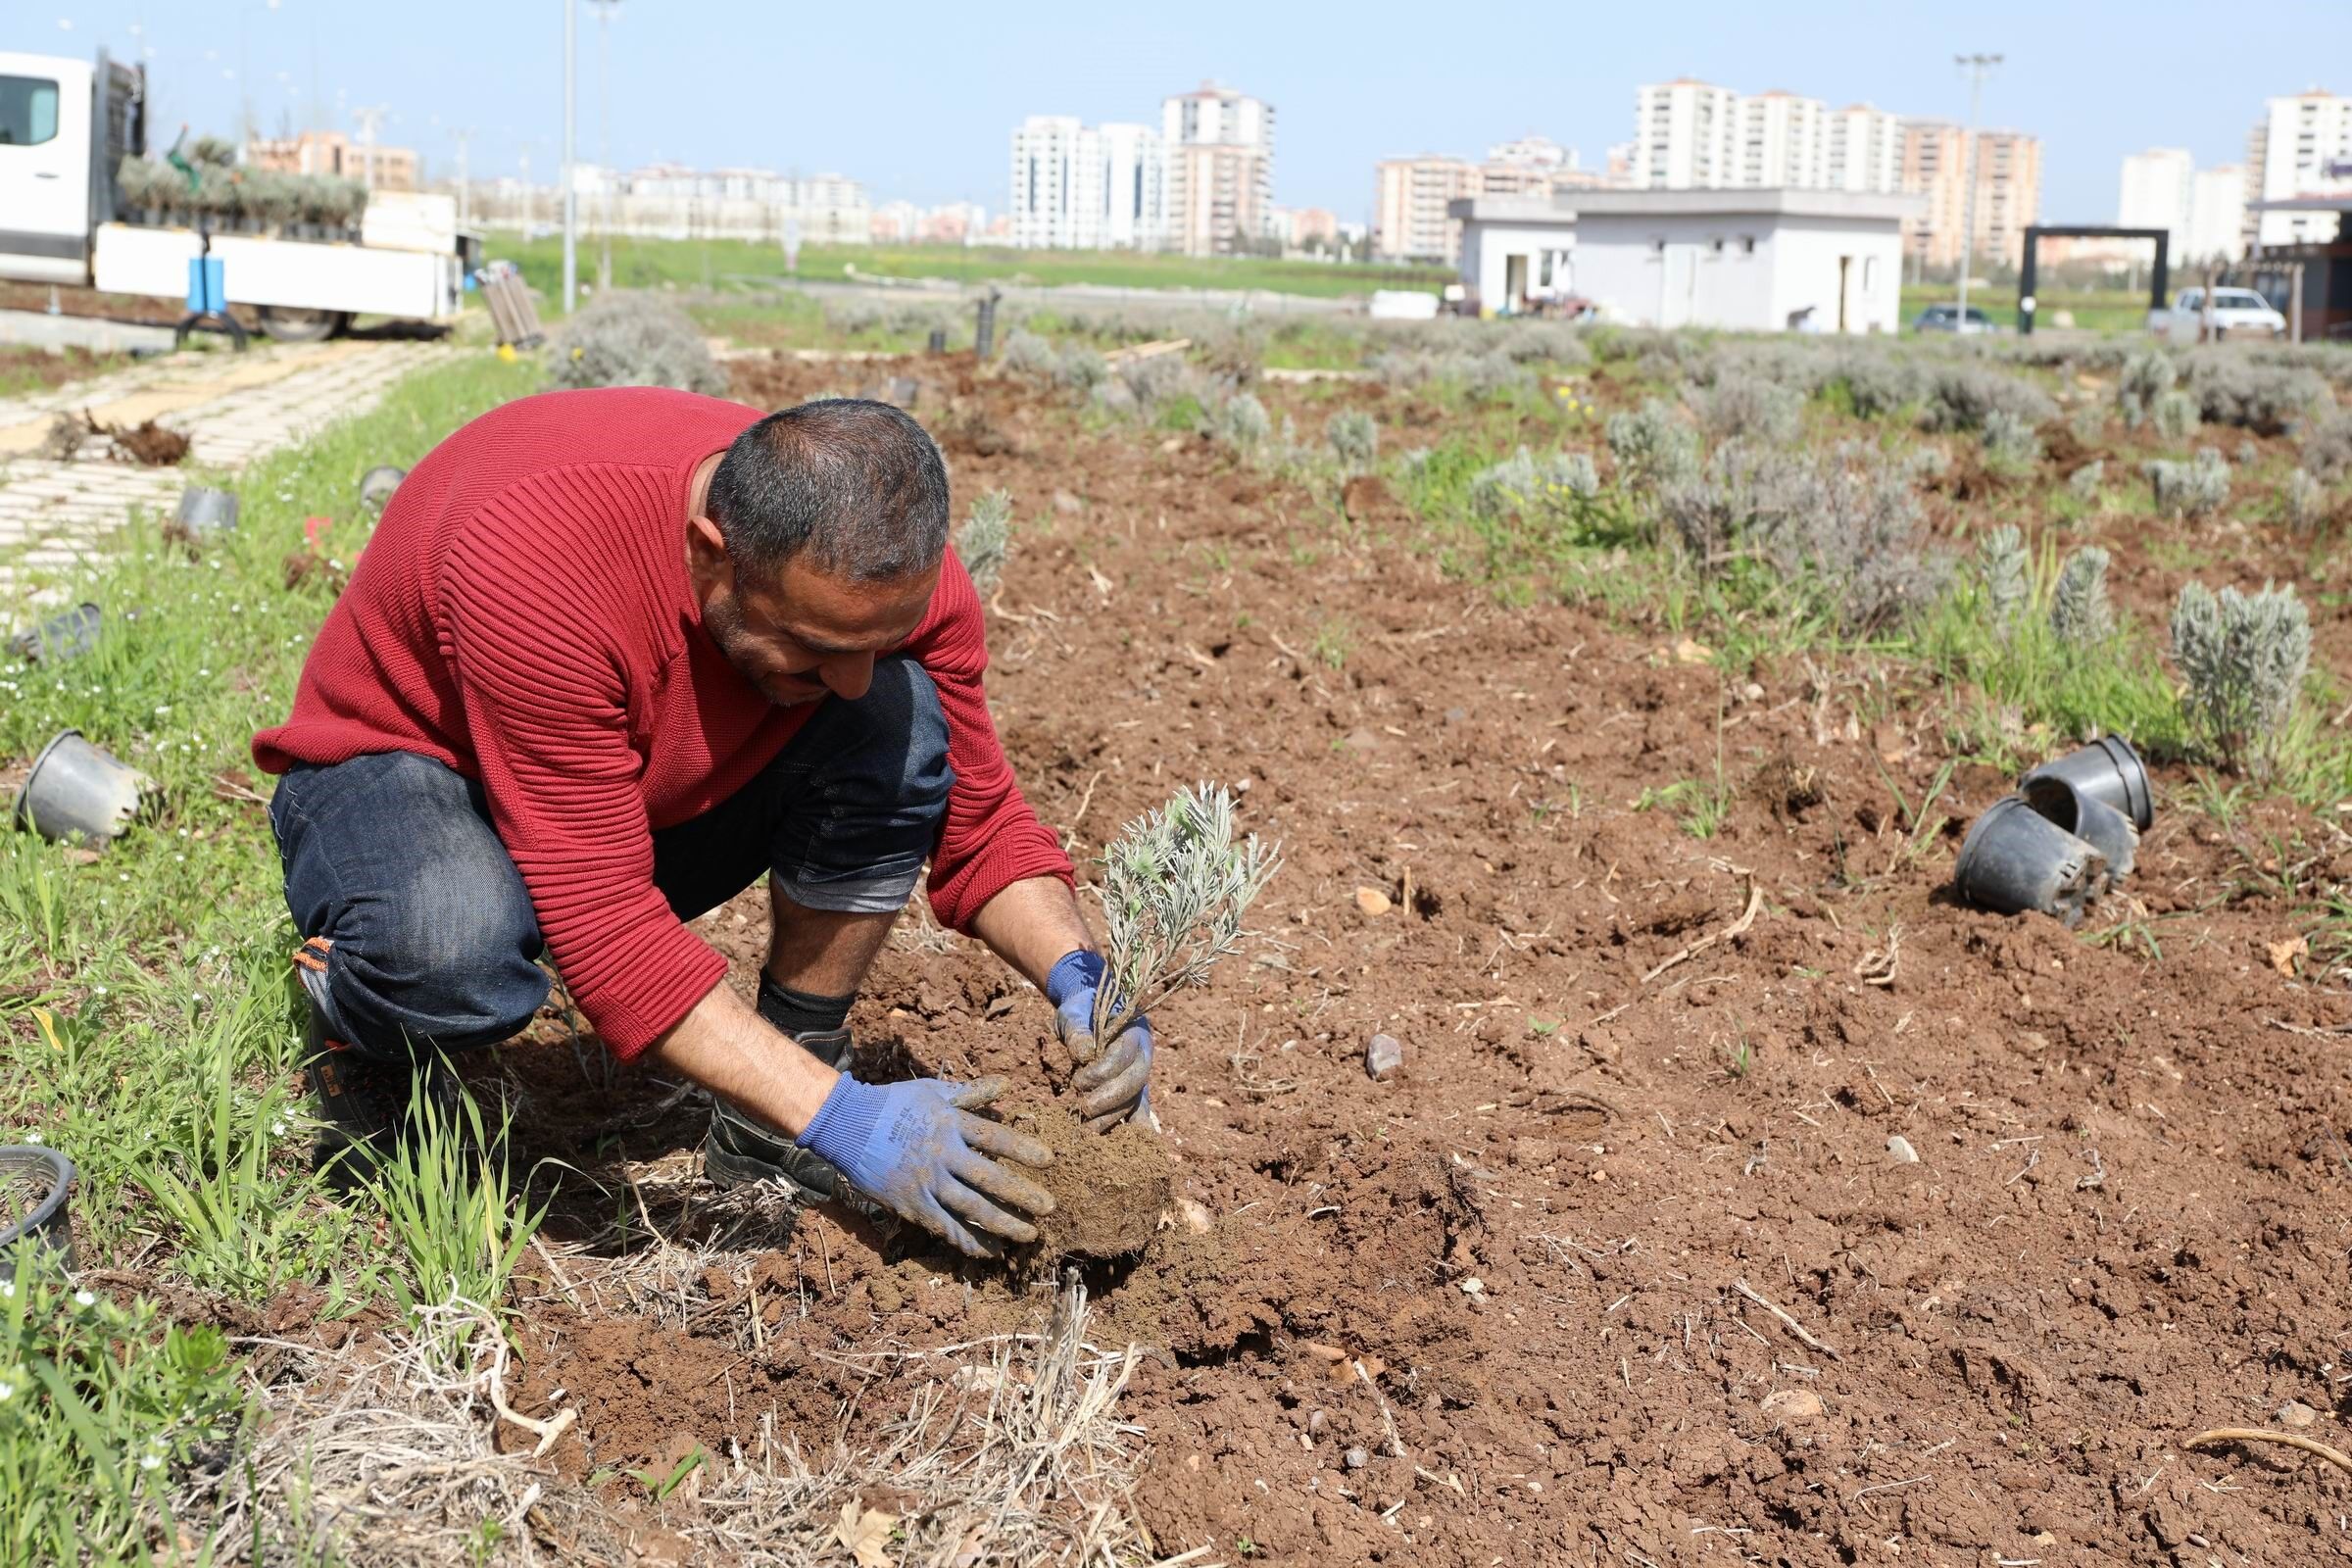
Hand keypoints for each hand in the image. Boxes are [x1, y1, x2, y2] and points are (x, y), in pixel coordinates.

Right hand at [796, 1075, 1053, 1256]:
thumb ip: (972, 1093)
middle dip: (1021, 1195)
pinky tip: (988, 1250)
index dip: (1023, 1149)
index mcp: (950, 1123)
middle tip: (1048, 1208)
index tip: (1049, 1160)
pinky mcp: (911, 1204)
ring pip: (970, 1207)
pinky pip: (944, 1226)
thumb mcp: (933, 1091)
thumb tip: (1006, 1085)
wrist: (846, 1126)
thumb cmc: (893, 1104)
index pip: (994, 1137)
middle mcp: (942, 1155)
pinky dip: (967, 1239)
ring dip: (1001, 1223)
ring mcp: (926, 1182)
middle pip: (988, 1178)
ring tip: (1027, 1235)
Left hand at [1045, 950, 1152, 1132]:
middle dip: (1108, 1100)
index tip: (1078, 1081)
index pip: (1123, 1057)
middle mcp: (1144, 1057)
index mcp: (1133, 1032)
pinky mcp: (1133, 1094)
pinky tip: (1126, 1150)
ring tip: (1086, 1133)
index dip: (1102, 1072)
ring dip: (1111, 1120)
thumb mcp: (1074, 1014)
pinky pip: (1138, 1115)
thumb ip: (1078, 1031)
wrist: (1089, 1014)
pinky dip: (1133, 1131)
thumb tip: (1083, 1054)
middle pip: (1134, 1085)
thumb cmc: (1081, 1013)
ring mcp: (1140, 1077)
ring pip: (1133, 1103)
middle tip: (1083, 1109)